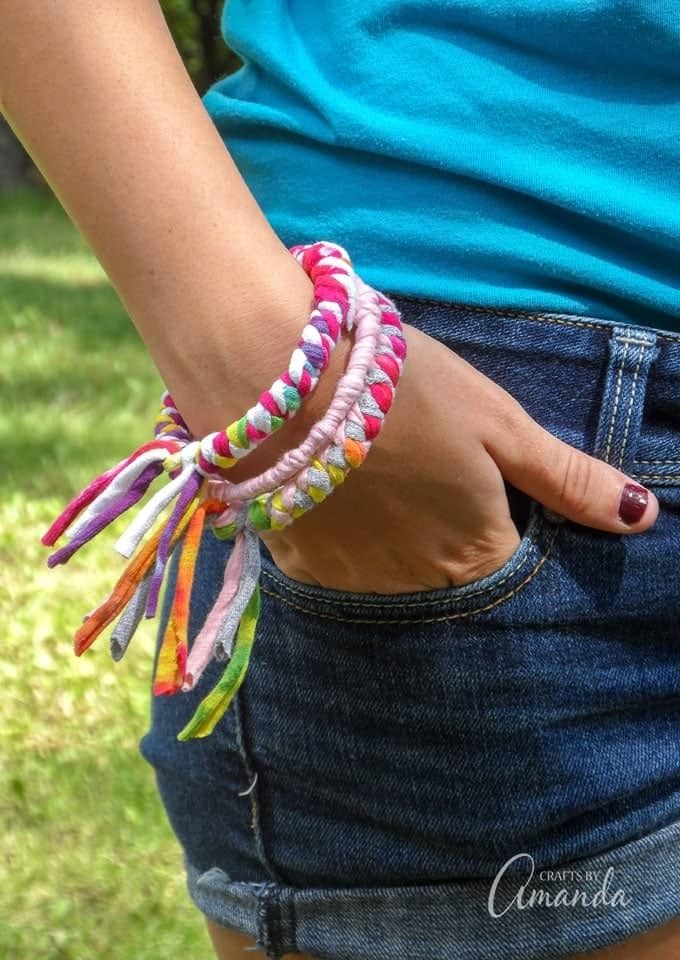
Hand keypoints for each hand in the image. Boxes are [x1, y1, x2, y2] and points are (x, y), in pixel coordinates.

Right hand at [255, 322, 658, 593]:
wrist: (276, 374)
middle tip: (416, 468)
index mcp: (475, 552)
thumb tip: (643, 518)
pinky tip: (334, 492)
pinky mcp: (301, 568)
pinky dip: (343, 538)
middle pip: (448, 571)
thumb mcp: (497, 422)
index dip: (497, 518)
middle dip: (444, 531)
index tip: (472, 478)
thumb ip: (567, 478)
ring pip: (393, 571)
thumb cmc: (403, 387)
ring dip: (394, 538)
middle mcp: (419, 584)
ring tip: (375, 476)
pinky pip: (338, 567)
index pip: (507, 562)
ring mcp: (355, 582)